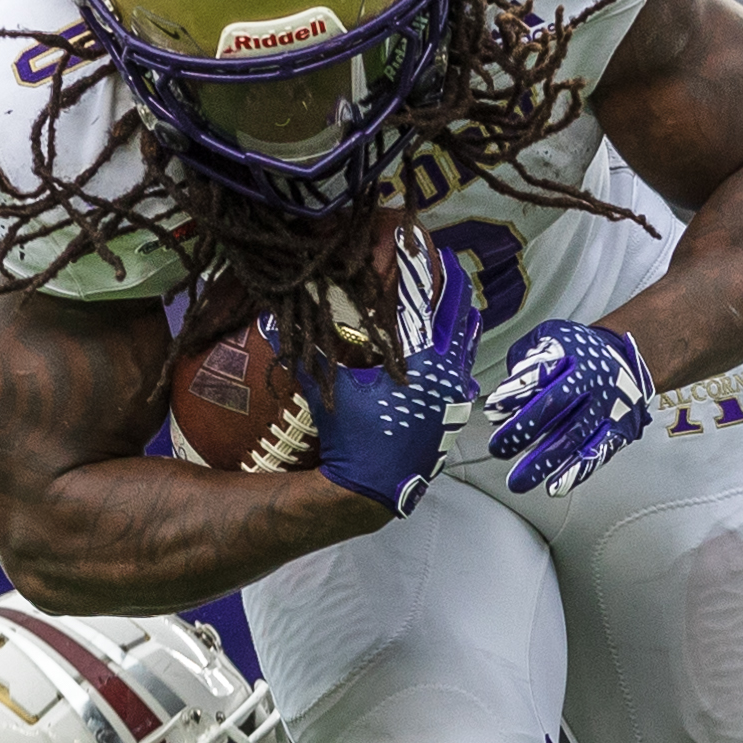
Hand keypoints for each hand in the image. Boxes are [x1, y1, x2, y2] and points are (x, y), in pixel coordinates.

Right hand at [296, 247, 480, 518]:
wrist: (374, 490)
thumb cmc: (356, 440)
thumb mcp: (333, 393)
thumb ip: (310, 355)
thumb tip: (276, 320)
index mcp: (428, 365)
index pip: (439, 306)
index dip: (440, 275)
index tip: (439, 252)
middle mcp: (450, 378)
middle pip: (462, 320)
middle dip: (456, 291)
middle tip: (449, 265)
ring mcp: (455, 398)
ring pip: (466, 347)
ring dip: (459, 321)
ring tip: (454, 297)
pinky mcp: (452, 415)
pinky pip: (462, 372)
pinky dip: (458, 352)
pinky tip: (452, 346)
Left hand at [484, 320, 655, 496]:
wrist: (625, 357)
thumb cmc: (578, 351)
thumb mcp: (549, 337)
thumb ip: (524, 358)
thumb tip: (506, 390)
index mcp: (571, 358)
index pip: (541, 375)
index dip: (516, 393)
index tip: (493, 410)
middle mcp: (589, 384)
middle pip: (555, 408)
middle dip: (523, 431)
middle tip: (499, 448)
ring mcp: (604, 410)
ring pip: (573, 438)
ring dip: (544, 462)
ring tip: (520, 481)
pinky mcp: (616, 431)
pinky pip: (598, 454)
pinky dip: (576, 472)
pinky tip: (556, 486)